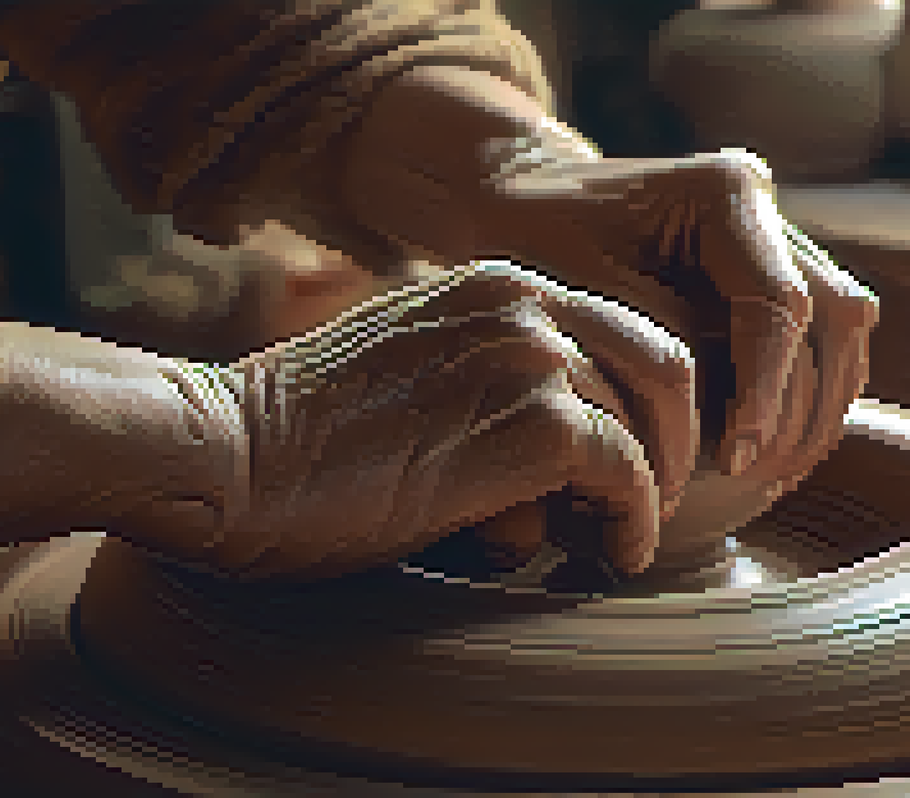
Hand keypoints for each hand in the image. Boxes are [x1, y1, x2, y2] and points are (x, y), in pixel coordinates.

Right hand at [117, 263, 696, 580]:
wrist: (231, 454)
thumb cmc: (297, 438)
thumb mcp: (405, 370)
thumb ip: (476, 374)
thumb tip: (538, 440)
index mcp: (493, 285)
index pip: (618, 324)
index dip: (644, 396)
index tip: (640, 454)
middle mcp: (523, 303)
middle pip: (663, 359)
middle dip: (678, 434)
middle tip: (660, 495)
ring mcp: (532, 356)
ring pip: (651, 420)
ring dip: (650, 488)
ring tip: (621, 536)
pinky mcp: (532, 423)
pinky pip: (629, 473)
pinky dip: (634, 520)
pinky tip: (615, 552)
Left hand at [485, 148, 878, 535]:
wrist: (525, 201)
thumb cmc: (538, 244)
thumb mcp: (588, 296)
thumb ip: (665, 347)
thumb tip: (724, 423)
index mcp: (725, 190)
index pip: (778, 303)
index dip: (766, 390)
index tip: (735, 458)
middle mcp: (766, 204)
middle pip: (831, 315)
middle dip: (800, 407)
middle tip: (755, 475)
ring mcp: (778, 233)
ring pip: (844, 326)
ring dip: (819, 405)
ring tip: (772, 471)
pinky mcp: (774, 269)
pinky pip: (825, 336)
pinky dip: (812, 393)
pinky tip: (777, 448)